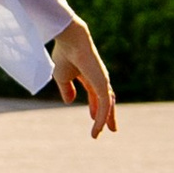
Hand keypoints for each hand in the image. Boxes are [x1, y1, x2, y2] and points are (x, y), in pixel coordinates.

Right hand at [49, 17, 117, 138]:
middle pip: (106, 100)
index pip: (95, 94)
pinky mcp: (103, 86)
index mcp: (89, 75)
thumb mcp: (62, 77)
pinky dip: (102, 119)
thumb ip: (66, 89)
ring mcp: (102, 82)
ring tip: (109, 131)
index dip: (95, 106)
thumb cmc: (64, 55)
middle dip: (108, 114)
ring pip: (108, 105)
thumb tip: (69, 101)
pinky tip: (98, 129)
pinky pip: (104, 107)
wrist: (70, 41)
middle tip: (112, 128)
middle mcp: (99, 79)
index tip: (93, 117)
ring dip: (108, 119)